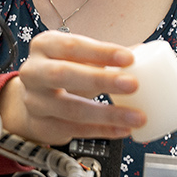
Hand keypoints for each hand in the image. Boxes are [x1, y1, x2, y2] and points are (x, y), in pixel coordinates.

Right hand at [0, 31, 143, 146]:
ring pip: (70, 109)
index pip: (72, 46)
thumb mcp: (76, 58)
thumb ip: (105, 56)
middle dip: (101, 80)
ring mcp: (34, 101)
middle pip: (64, 75)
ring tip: (137, 117)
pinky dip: (101, 131)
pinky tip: (123, 130)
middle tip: (133, 85)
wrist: (34, 100)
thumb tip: (143, 51)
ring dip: (108, 114)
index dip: (101, 52)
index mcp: (45, 46)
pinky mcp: (41, 125)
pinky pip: (74, 130)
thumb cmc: (62, 72)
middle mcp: (33, 72)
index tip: (129, 58)